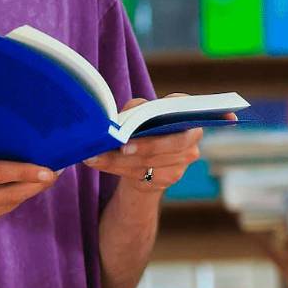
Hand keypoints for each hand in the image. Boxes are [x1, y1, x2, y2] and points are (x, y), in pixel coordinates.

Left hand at [83, 95, 233, 192]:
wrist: (144, 160)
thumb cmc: (142, 128)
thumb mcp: (137, 114)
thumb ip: (135, 110)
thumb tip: (122, 119)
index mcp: (185, 114)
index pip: (183, 111)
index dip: (167, 116)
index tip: (147, 119)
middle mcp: (191, 137)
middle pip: (171, 143)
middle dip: (145, 146)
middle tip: (122, 147)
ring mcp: (183, 160)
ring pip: (151, 161)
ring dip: (120, 159)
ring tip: (96, 155)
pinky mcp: (170, 177)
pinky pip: (142, 173)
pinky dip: (116, 167)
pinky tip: (99, 162)